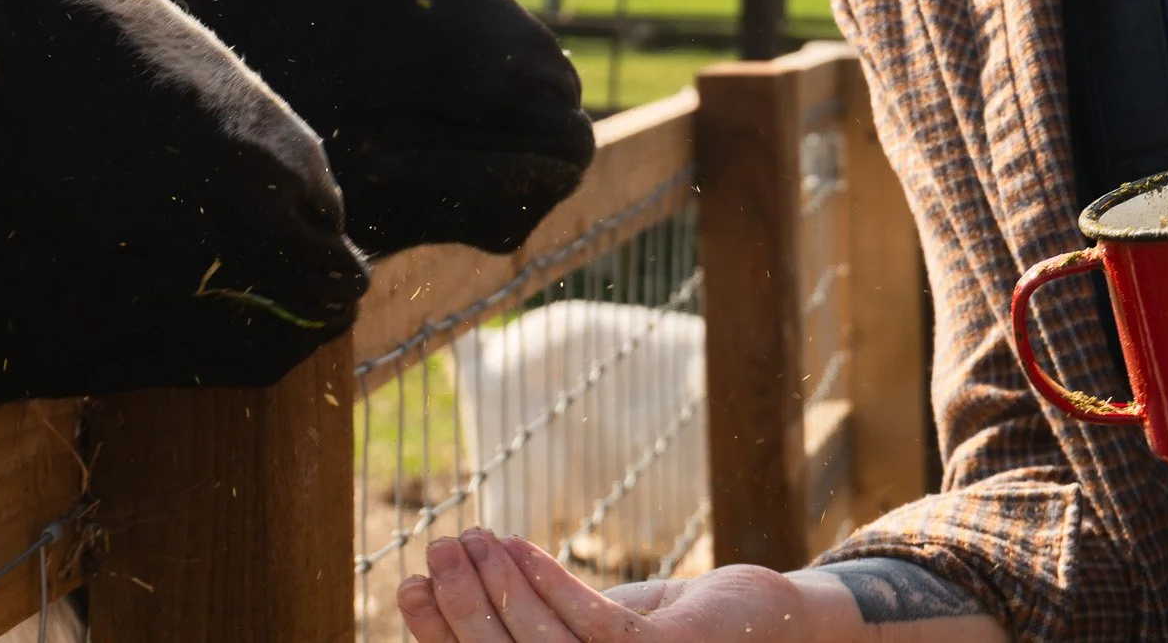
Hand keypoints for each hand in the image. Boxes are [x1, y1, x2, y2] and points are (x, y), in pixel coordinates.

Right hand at [397, 529, 812, 641]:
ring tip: (470, 536)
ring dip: (497, 585)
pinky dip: (547, 581)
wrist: (762, 626)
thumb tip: (442, 583)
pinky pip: (590, 623)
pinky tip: (517, 544)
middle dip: (460, 607)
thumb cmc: (663, 631)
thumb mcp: (585, 629)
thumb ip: (531, 623)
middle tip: (434, 550)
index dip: (440, 635)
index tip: (405, 584)